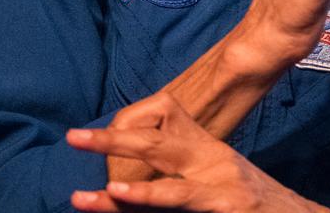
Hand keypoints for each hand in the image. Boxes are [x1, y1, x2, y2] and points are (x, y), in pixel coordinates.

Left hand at [67, 91, 327, 211]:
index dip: (125, 125)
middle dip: (115, 142)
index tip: (85, 131)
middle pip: (159, 147)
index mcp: (207, 149)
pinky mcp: (233, 212)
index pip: (163, 124)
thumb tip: (143, 144)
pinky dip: (161, 210)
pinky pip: (191, 212)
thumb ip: (185, 157)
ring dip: (138, 196)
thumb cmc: (254, 197)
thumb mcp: (219, 168)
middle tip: (74, 137)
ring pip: (174, 193)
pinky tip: (138, 208)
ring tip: (107, 193)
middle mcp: (215, 164)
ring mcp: (224, 192)